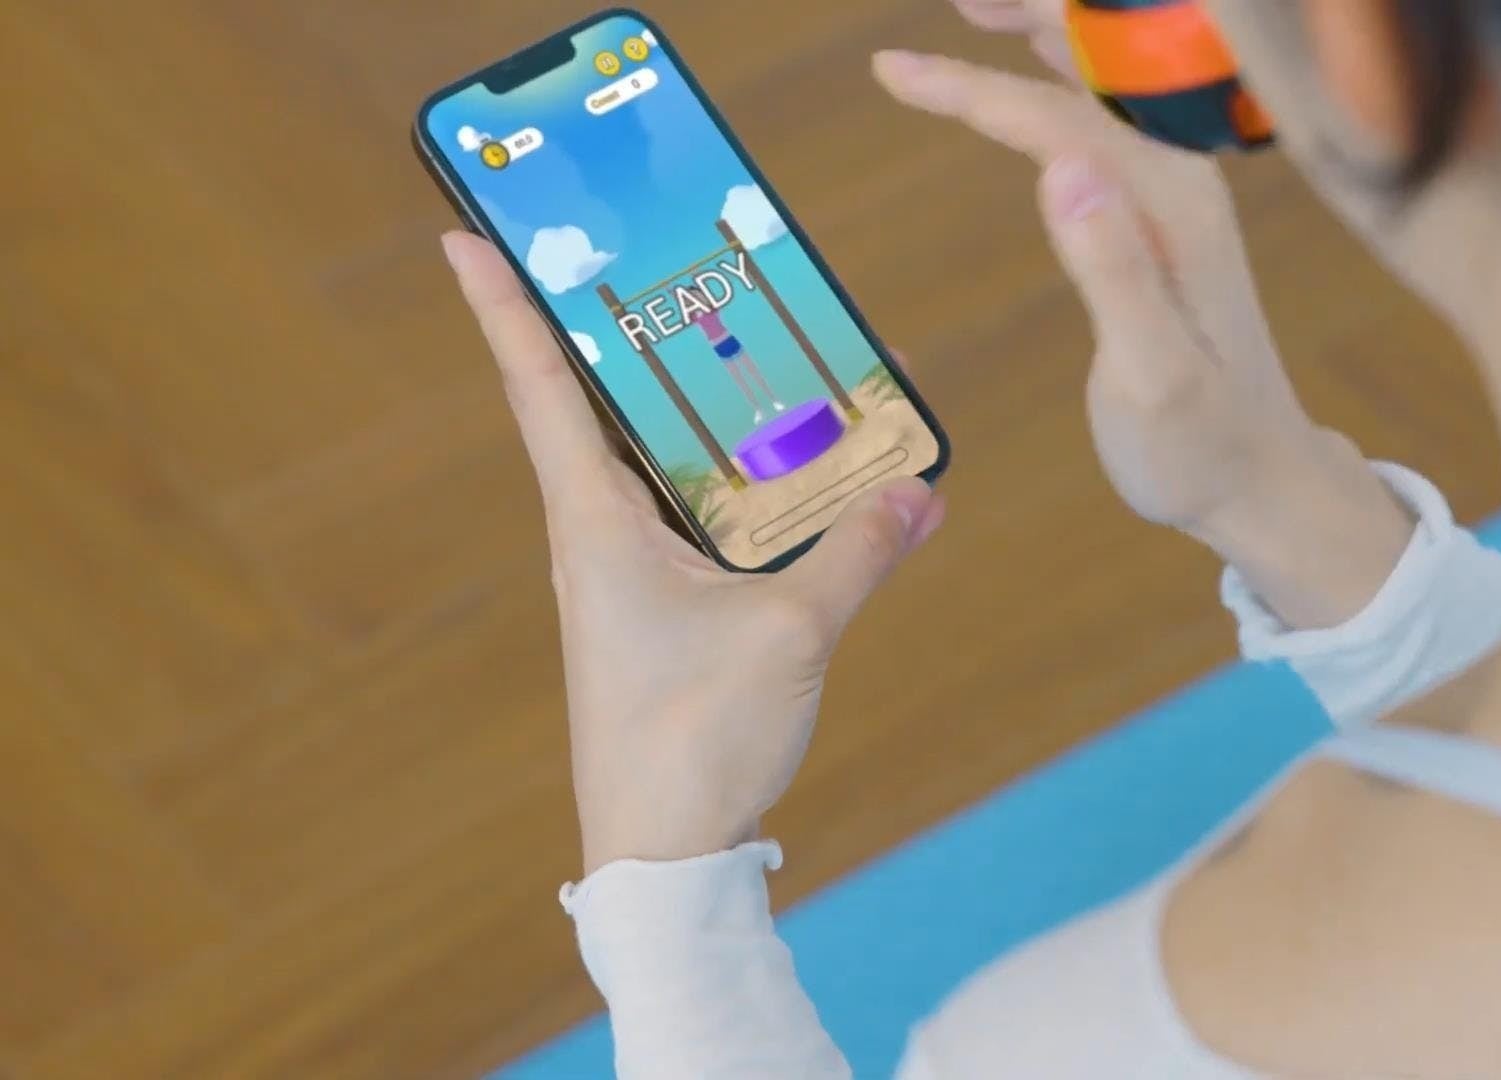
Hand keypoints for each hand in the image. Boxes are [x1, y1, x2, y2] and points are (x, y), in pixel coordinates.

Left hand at [442, 233, 945, 870]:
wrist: (664, 856)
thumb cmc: (693, 744)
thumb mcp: (790, 636)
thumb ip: (854, 554)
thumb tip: (916, 493)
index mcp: (594, 524)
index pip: (541, 387)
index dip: (503, 306)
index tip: (466, 235)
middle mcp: (597, 537)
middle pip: (606, 407)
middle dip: (634, 334)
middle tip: (668, 262)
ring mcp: (627, 577)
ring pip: (662, 463)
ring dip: (704, 411)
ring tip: (765, 353)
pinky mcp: (663, 613)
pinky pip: (700, 519)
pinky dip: (743, 484)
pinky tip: (806, 479)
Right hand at [873, 41, 1411, 625]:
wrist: (1259, 476)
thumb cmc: (1199, 444)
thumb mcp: (1152, 377)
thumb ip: (1114, 274)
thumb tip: (1062, 168)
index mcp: (1173, 209)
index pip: (1063, 120)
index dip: (977, 90)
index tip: (895, 72)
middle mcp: (1181, 182)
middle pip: (1098, 68)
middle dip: (1030, 17)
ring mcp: (1177, 194)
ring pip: (1102, 85)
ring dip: (1043, 36)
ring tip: (974, 9)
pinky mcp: (1166, 215)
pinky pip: (1105, 120)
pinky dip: (1058, 83)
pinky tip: (1025, 84)